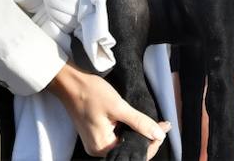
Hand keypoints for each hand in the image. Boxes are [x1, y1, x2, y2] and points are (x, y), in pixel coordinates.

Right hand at [46, 63, 169, 157]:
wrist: (69, 81)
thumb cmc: (90, 92)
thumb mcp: (118, 106)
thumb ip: (139, 122)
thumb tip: (159, 134)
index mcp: (102, 147)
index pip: (134, 151)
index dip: (152, 141)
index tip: (164, 127)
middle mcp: (98, 149)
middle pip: (129, 149)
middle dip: (146, 138)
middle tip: (161, 125)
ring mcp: (95, 143)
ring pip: (123, 143)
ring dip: (137, 133)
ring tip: (153, 123)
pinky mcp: (94, 134)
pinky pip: (115, 137)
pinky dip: (127, 130)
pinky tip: (136, 122)